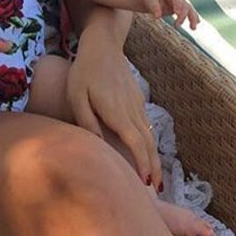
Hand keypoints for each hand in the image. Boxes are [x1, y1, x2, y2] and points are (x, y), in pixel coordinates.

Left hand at [67, 25, 160, 187]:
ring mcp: (137, 104)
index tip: (146, 183)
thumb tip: (98, 146)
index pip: (136, 143)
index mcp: (117, 112)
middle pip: (148, 144)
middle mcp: (132, 110)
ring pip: (150, 135)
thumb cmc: (84, 72)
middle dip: (154, 167)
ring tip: (155, 177)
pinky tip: (146, 152)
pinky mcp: (136, 99)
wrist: (102, 45)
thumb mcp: (77, 97)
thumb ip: (87, 122)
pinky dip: (149, 142)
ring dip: (154, 157)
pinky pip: (146, 125)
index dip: (143, 164)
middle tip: (158, 189)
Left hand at [142, 0, 198, 29]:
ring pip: (190, 10)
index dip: (178, 6)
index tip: (177, 13)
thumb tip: (157, 17)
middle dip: (183, 15)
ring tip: (193, 28)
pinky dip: (193, 19)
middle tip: (177, 25)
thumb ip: (154, 7)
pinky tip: (194, 27)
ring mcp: (181, 4)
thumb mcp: (150, 0)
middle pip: (185, 6)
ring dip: (193, 19)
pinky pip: (189, 14)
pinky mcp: (181, 10)